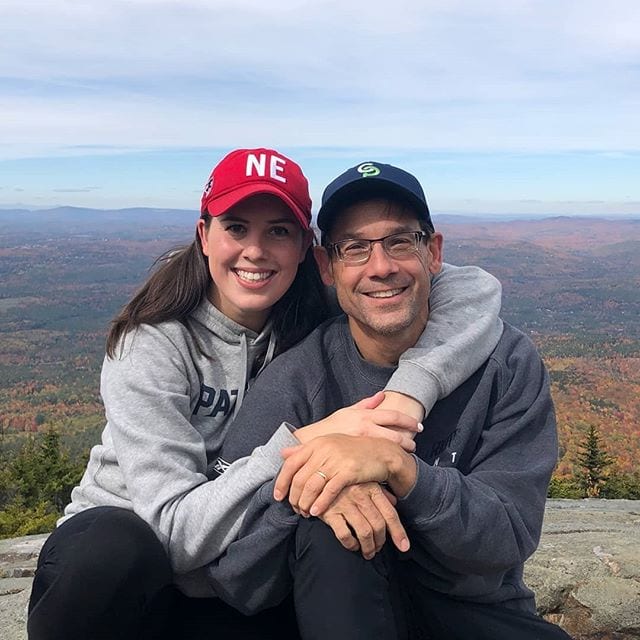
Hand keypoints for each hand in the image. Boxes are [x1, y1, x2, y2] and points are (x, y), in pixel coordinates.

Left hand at [274, 434, 416, 516]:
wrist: (381, 452)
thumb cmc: (352, 451)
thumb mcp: (328, 445)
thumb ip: (305, 450)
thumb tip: (282, 453)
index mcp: (316, 443)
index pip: (291, 463)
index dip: (281, 481)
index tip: (278, 496)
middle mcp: (323, 449)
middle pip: (299, 478)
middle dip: (294, 497)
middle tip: (294, 509)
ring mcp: (336, 460)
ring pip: (311, 486)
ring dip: (305, 503)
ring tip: (304, 513)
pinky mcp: (348, 471)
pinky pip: (329, 490)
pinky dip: (320, 503)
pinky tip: (316, 512)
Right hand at [294, 391, 420, 452]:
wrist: (312, 443)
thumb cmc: (330, 426)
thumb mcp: (347, 411)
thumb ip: (366, 404)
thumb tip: (382, 395)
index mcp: (365, 416)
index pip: (393, 416)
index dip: (409, 421)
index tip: (419, 426)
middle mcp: (366, 429)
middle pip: (396, 435)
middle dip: (409, 440)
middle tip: (415, 444)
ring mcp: (363, 444)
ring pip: (390, 448)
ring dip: (401, 451)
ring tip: (407, 454)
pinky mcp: (358, 458)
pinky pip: (378, 460)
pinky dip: (388, 461)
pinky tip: (393, 464)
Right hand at [320, 483, 409, 558]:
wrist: (315, 475)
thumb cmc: (343, 480)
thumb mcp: (363, 480)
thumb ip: (380, 491)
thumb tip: (394, 502)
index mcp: (371, 487)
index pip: (390, 513)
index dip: (398, 532)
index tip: (404, 547)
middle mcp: (360, 495)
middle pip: (378, 525)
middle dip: (380, 542)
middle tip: (378, 549)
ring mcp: (345, 503)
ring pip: (364, 532)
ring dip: (368, 547)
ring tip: (367, 552)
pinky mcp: (330, 512)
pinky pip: (345, 534)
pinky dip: (351, 544)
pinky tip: (352, 545)